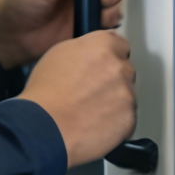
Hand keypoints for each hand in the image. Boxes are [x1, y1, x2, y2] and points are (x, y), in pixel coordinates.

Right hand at [21, 32, 136, 167]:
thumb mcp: (58, 54)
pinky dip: (115, 122)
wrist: (45, 128)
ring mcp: (128, 93)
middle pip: (124, 71)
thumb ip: (85, 49)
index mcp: (104, 46)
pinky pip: (126, 118)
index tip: (100, 68)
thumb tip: (94, 52)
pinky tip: (95, 124)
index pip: (120, 46)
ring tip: (89, 112)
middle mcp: (120, 67)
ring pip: (126, 95)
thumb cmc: (45, 93)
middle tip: (90, 93)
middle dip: (112, 80)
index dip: (109, 58)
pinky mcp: (129, 117)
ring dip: (114, 101)